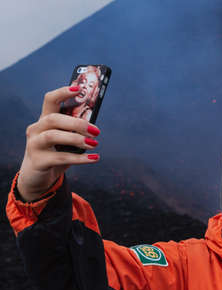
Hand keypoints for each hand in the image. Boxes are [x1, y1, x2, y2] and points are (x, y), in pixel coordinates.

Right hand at [17, 86, 100, 201]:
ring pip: (54, 136)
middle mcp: (36, 129)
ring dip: (76, 139)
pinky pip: (60, 157)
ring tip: (94, 144)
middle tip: (96, 131)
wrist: (38, 177)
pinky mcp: (38, 161)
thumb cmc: (56, 154)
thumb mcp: (65, 141)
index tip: (79, 89)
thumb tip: (95, 127)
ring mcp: (34, 144)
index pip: (50, 100)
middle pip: (54, 119)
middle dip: (76, 123)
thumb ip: (75, 132)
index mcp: (44, 120)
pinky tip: (94, 158)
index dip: (63, 92)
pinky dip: (80, 159)